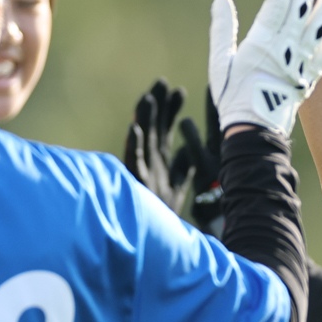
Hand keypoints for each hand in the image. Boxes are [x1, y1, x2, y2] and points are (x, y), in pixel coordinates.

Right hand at [123, 79, 224, 234]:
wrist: (155, 239)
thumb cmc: (162, 211)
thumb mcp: (178, 185)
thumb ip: (183, 166)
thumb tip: (188, 148)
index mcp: (160, 158)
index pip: (165, 128)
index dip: (171, 109)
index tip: (178, 90)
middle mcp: (149, 160)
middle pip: (152, 126)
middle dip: (156, 105)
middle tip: (161, 81)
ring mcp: (140, 169)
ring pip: (141, 139)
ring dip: (143, 119)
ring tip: (147, 98)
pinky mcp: (134, 181)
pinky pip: (132, 160)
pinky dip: (133, 144)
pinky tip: (135, 128)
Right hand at [209, 0, 321, 136]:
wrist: (256, 130)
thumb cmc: (233, 97)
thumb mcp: (220, 62)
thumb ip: (222, 29)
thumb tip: (222, 0)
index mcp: (264, 43)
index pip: (278, 3)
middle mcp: (287, 49)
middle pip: (302, 8)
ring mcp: (303, 63)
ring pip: (321, 26)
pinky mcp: (312, 76)